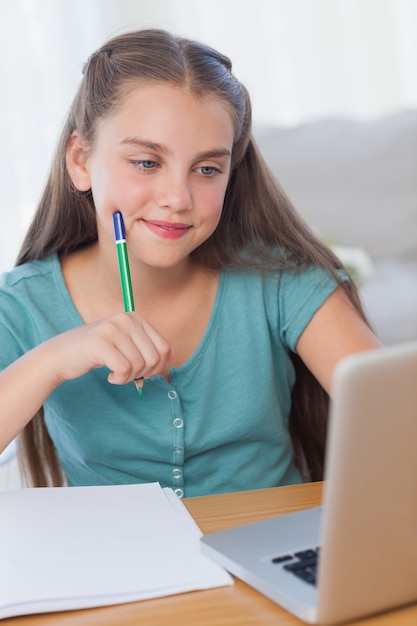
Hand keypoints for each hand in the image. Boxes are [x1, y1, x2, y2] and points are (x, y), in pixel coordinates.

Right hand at [49, 312, 173, 384]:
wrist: (61, 355)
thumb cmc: (96, 352)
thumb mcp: (125, 344)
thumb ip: (147, 346)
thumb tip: (173, 355)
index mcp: (135, 317)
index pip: (164, 347)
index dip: (158, 366)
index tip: (142, 371)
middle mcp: (125, 319)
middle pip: (154, 358)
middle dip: (144, 373)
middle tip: (128, 375)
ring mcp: (112, 329)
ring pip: (140, 365)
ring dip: (130, 377)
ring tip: (117, 373)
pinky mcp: (101, 343)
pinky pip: (125, 370)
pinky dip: (120, 379)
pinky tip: (110, 376)